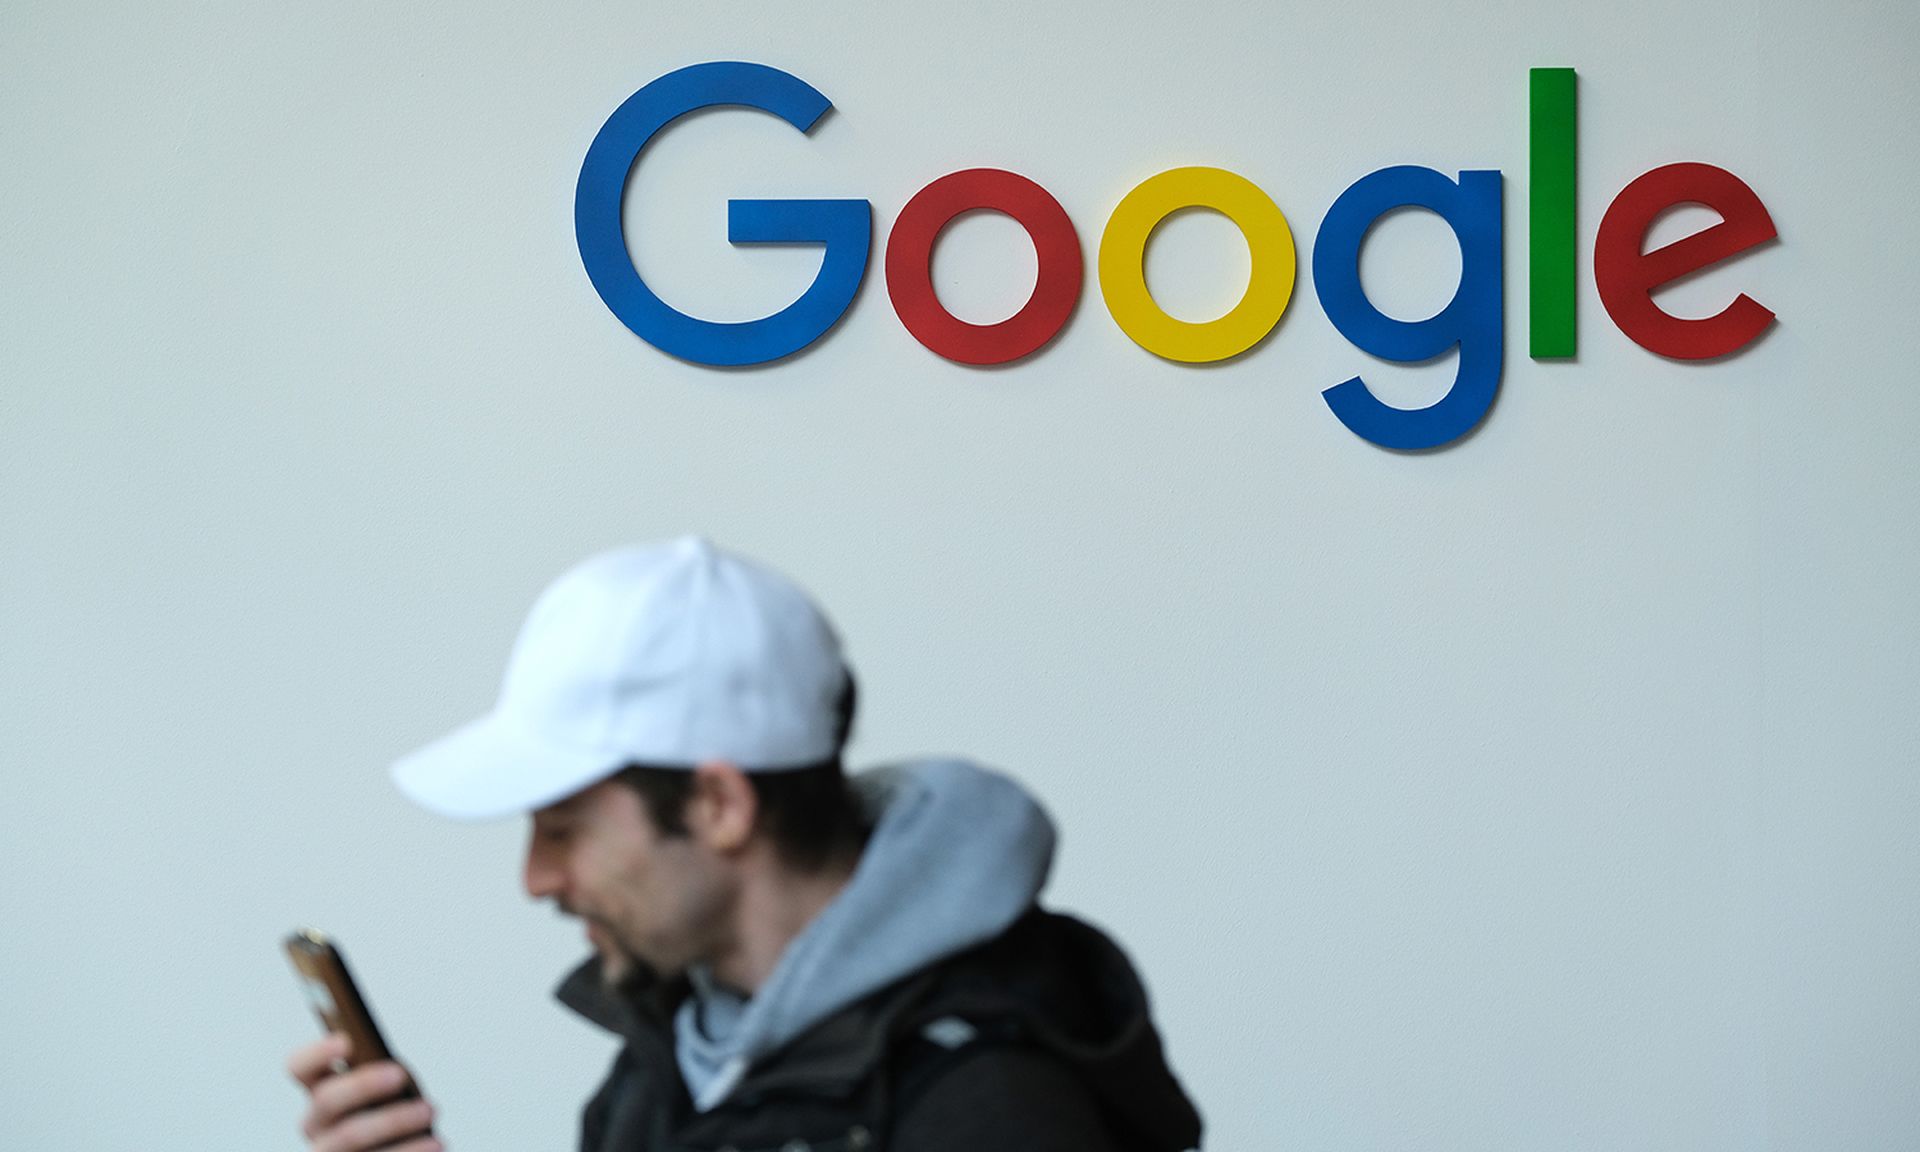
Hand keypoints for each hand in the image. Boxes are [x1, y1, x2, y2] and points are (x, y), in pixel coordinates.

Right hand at [288, 1033, 441, 1151]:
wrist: (398, 1148)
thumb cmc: (394, 1110)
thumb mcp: (389, 1088)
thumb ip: (383, 1076)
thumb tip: (395, 1073)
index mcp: (320, 1090)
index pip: (300, 1067)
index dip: (316, 1053)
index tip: (346, 1040)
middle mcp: (315, 1122)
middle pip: (327, 1099)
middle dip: (363, 1084)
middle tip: (399, 1074)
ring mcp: (326, 1150)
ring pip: (349, 1135)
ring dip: (394, 1120)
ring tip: (430, 1110)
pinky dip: (409, 1150)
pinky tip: (435, 1142)